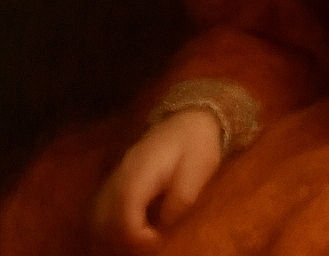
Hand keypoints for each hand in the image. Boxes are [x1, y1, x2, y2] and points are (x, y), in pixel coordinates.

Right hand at [92, 109, 222, 252]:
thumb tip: (162, 226)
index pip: (124, 211)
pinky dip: (109, 221)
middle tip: (146, 243)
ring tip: (138, 239)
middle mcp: (122, 173)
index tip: (155, 242)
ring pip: (97, 211)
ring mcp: (118, 173)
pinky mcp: (120, 176)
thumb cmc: (197, 144)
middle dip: (120, 237)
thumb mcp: (198, 171)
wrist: (192, 117)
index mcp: (141, 171)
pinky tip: (130, 228)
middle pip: (102, 215)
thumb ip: (180, 201)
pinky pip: (102, 204)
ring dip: (111, 231)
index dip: (135, 235)